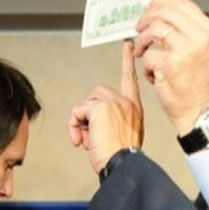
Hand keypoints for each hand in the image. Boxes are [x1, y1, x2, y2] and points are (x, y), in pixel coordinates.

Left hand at [69, 40, 144, 173]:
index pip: (130, 80)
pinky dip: (74, 127)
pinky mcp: (99, 107)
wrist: (123, 165)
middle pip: (97, 94)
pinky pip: (77, 112)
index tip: (127, 44)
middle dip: (89, 113)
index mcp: (134, 108)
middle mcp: (126, 102)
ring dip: (81, 124)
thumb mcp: (123, 137)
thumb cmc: (122, 157)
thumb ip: (112, 123)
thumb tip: (91, 124)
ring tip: (89, 141)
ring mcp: (113, 103)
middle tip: (91, 136)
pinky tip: (83, 141)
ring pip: (85, 104)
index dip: (127, 62)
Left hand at [133, 0, 208, 135]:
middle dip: (145, 18)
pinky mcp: (170, 65)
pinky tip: (153, 75)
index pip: (180, 2)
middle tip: (138, 28)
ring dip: (141, 40)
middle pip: (164, 11)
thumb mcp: (201, 50)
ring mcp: (185, 50)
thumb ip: (186, 30)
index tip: (148, 10)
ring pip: (153, 29)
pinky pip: (147, 54)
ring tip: (141, 52)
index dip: (159, 3)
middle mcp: (199, 37)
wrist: (200, 111)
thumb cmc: (197, 83)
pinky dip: (145, 65)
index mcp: (208, 31)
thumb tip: (159, 11)